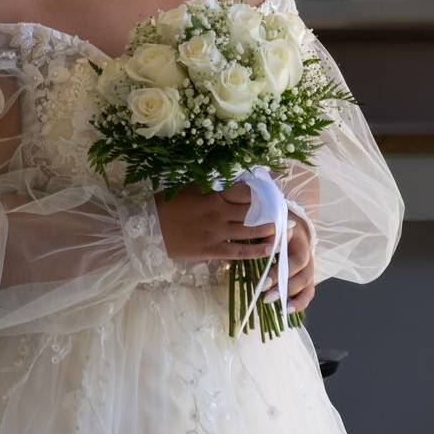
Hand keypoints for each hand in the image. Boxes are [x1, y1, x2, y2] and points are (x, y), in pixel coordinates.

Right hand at [155, 185, 278, 260]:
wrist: (148, 230)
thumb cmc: (166, 206)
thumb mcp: (189, 189)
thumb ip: (211, 187)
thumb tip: (232, 182)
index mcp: (213, 194)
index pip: (244, 190)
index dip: (261, 190)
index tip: (273, 190)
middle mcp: (219, 212)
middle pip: (252, 209)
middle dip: (270, 209)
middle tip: (285, 209)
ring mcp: (217, 232)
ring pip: (251, 230)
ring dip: (270, 229)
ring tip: (285, 228)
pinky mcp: (213, 249)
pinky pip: (240, 251)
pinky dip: (257, 250)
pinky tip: (271, 248)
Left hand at [260, 214, 314, 312]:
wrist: (289, 221)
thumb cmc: (271, 225)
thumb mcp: (267, 225)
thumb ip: (264, 235)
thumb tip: (258, 250)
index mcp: (296, 238)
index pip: (291, 257)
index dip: (279, 272)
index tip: (262, 284)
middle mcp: (306, 251)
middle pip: (302, 272)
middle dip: (284, 287)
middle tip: (266, 298)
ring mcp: (308, 264)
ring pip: (308, 282)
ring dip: (295, 297)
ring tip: (282, 309)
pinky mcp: (307, 275)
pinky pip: (309, 291)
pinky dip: (300, 302)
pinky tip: (288, 311)